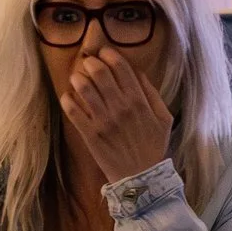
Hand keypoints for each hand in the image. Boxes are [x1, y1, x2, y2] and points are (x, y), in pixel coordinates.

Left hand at [61, 52, 173, 185]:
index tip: (104, 52)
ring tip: (77, 77)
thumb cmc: (154, 146)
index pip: (121, 67)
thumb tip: (137, 72)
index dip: (110, 54)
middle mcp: (120, 107)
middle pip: (100, 73)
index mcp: (139, 101)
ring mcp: (103, 121)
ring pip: (84, 88)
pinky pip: (73, 111)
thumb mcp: (164, 118)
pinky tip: (68, 96)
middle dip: (91, 62)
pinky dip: (67, 99)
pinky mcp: (90, 134)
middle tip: (88, 62)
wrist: (142, 177)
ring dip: (78, 78)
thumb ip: (152, 93)